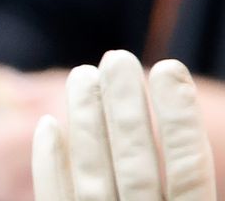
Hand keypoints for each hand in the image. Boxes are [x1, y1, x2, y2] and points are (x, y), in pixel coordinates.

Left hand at [32, 51, 216, 199]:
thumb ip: (184, 172)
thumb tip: (148, 103)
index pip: (189, 175)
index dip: (180, 123)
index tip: (169, 69)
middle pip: (137, 169)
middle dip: (127, 111)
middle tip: (118, 57)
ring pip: (94, 180)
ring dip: (86, 124)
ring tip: (84, 74)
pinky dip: (50, 166)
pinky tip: (48, 125)